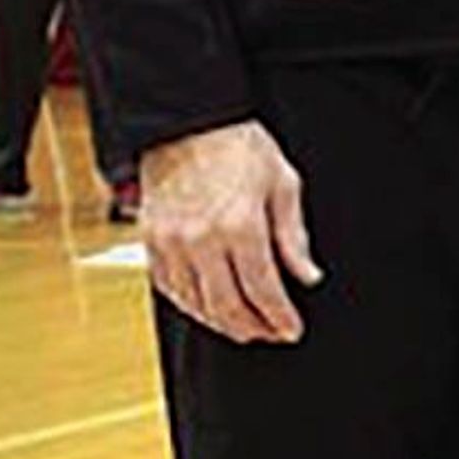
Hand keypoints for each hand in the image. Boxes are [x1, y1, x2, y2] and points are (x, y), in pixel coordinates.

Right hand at [142, 121, 320, 344]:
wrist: (188, 124)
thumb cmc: (239, 148)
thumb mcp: (283, 184)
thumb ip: (293, 237)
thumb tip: (308, 276)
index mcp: (239, 226)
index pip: (263, 291)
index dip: (280, 317)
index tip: (291, 330)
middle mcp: (200, 240)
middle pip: (227, 306)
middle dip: (253, 328)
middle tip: (271, 334)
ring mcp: (170, 242)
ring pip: (196, 303)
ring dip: (222, 322)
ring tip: (245, 327)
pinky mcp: (150, 241)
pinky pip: (169, 288)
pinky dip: (191, 305)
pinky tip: (210, 307)